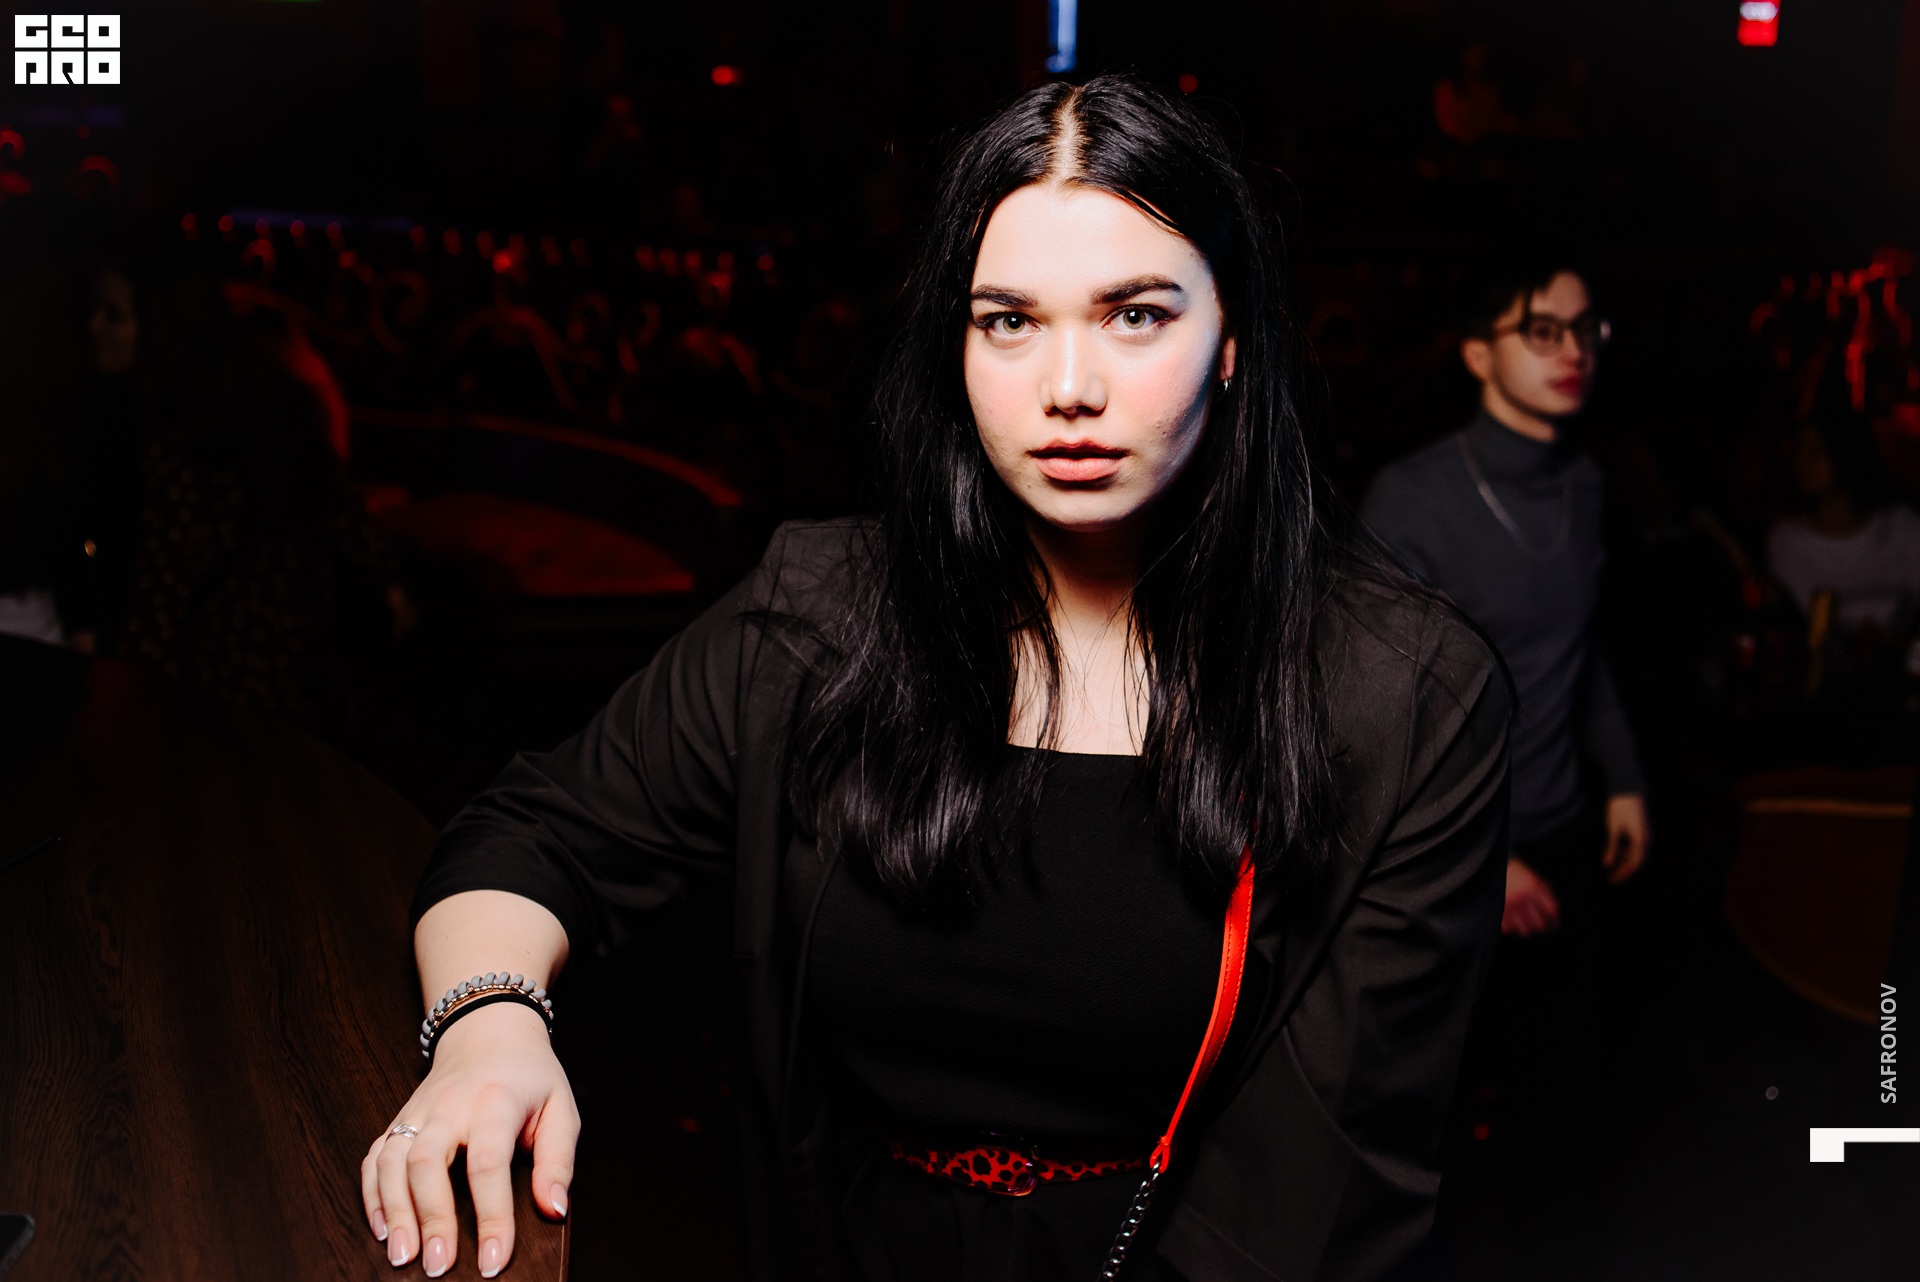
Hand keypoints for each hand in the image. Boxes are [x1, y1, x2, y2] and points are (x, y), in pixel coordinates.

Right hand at [362, 1001, 578, 1276]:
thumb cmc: (530, 1077)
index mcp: (495, 1101)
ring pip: (393, 1160)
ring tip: (403, 1257)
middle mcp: (449, 1106)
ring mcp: (418, 1111)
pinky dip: (373, 1195)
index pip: (489, 1164)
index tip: (494, 1260)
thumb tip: (553, 1209)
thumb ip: (558, 1160)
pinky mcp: (399, 1120)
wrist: (491, 1032)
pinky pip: (375, 1157)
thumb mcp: (561, 1108)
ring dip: (394, 1211)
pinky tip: (383, 1229)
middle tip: (438, 1266)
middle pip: (427, 1162)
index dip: (491, 1215)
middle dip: (430, 1218)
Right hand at [1501, 857, 1559, 936]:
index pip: (1551, 910)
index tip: (1554, 924)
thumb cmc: (1511, 871)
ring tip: (1524, 923)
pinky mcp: (1496, 913)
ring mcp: (1508, 907)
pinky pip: (1509, 930)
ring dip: (1526, 929)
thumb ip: (1544, 891)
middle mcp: (1521, 898)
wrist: (1488, 867)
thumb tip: (1554, 911)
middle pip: (1539, 924)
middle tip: (1539, 925)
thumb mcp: (1531, 875)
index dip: (1555, 920)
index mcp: (1532, 886)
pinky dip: (1511, 928)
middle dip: (1541, 926)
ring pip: (1525, 931)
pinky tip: (1511, 920)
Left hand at [1602, 793, 1649, 883]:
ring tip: (1612, 867)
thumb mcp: (1612, 828)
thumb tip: (1607, 864)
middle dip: (1624, 870)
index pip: (1634, 863)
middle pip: (1637, 860)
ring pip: (1637, 853)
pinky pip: (1637, 845)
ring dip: (1625, 860)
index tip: (1612, 880)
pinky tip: (1617, 852)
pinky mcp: (1643, 828)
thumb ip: (1611, 847)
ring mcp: (1646, 833)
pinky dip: (1627, 851)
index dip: (1623, 873)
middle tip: (1611, 878)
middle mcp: (1647, 838)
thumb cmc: (1619, 807)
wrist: (1628, 787)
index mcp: (1641, 840)